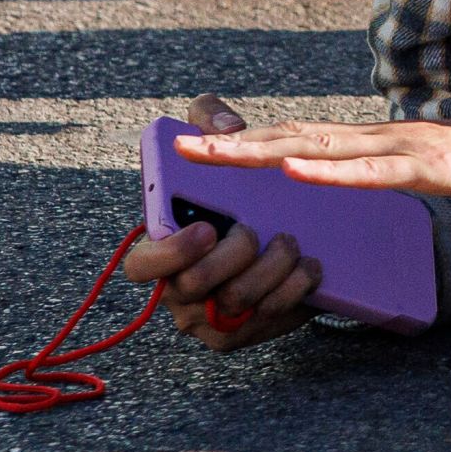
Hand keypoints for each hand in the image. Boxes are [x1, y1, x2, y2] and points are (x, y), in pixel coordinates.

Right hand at [117, 95, 318, 348]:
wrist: (284, 228)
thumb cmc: (238, 188)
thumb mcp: (224, 145)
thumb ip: (212, 119)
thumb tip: (223, 126)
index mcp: (162, 249)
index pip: (141, 266)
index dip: (169, 253)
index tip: (206, 228)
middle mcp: (179, 290)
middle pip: (194, 287)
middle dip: (232, 256)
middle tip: (256, 231)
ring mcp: (211, 317)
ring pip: (235, 304)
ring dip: (269, 270)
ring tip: (291, 243)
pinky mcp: (246, 332)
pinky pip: (267, 320)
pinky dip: (293, 291)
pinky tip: (309, 266)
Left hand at [167, 53, 450, 206]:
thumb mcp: (428, 171)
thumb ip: (388, 173)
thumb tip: (352, 183)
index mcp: (376, 144)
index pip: (300, 142)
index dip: (247, 141)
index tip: (197, 145)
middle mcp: (380, 139)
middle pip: (295, 141)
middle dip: (234, 146)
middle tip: (178, 147)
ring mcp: (405, 149)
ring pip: (323, 151)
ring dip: (265, 153)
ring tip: (218, 155)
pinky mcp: (433, 166)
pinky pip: (374, 172)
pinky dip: (331, 173)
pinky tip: (296, 174)